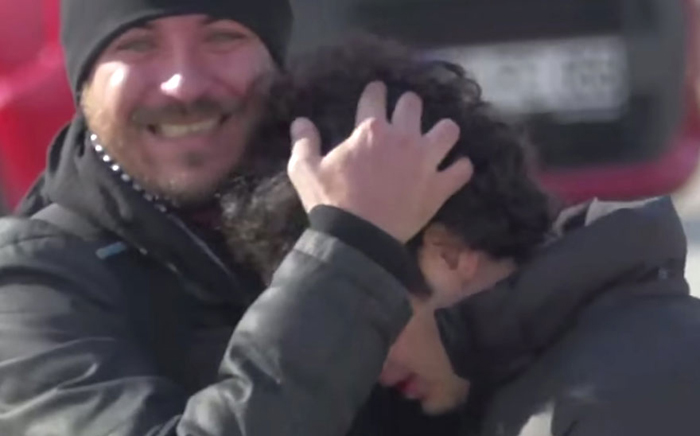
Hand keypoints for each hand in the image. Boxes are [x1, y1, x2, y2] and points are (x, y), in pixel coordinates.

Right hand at [287, 81, 472, 242]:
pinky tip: (454, 170)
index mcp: (370, 130)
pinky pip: (462, 170)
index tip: (376, 93)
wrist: (357, 238)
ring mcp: (425, 161)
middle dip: (408, 106)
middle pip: (413, 104)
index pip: (376, 96)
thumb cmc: (330, 201)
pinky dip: (460, 169)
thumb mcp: (305, 170)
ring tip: (437, 139)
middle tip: (404, 117)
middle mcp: (402, 137)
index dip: (375, 92)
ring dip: (443, 132)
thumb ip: (304, 142)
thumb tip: (300, 121)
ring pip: (449, 129)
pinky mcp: (439, 187)